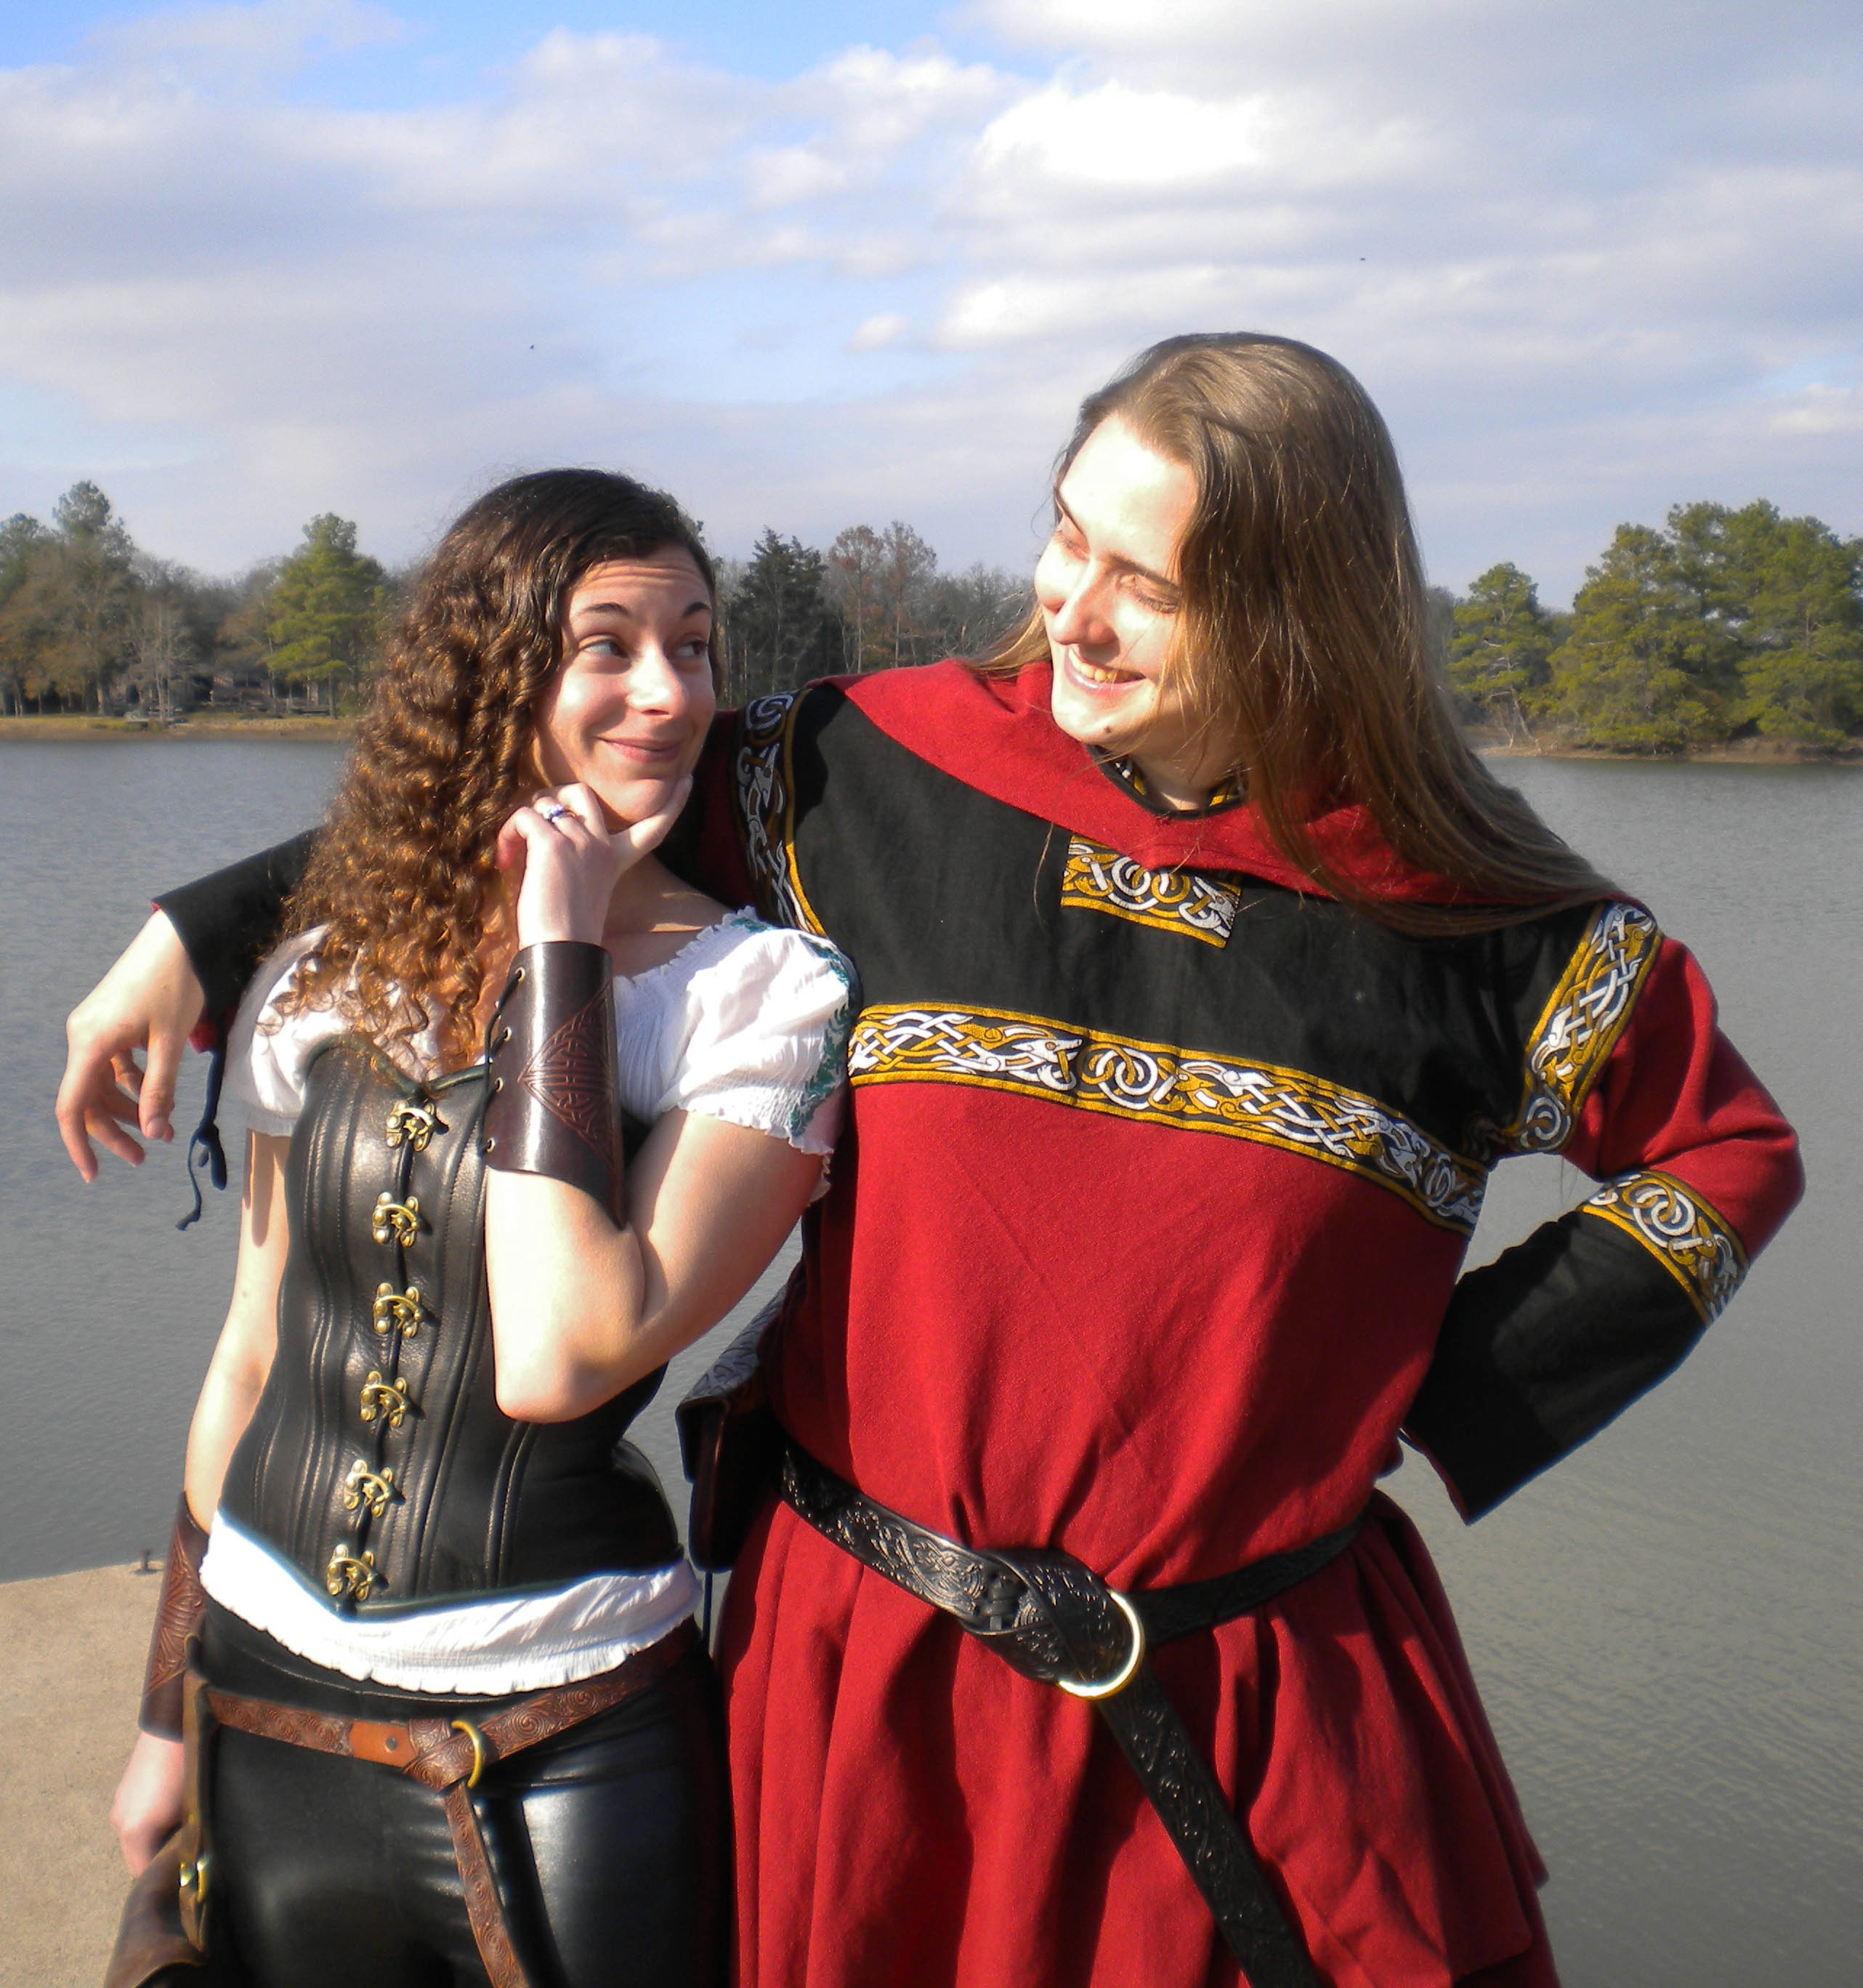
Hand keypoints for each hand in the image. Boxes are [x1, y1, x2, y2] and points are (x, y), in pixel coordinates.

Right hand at [57, 911, 205, 1181]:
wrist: (179, 938)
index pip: (72, 1105)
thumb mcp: (170, 1043)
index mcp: (90, 1042)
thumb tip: (154, 1132)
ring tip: (159, 1130)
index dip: (80, 1143)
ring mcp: (94, 1028)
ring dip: (126, 1108)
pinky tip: (158, 1096)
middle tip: (144, 1156)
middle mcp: (83, 1036)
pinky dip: (132, 1083)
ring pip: (101, 1082)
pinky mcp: (109, 1023)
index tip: (93, 1173)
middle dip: (113, 1130)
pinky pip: (112, 1064)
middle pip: (87, 1097)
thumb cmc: (177, 985)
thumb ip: (160, 1089)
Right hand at [110, 1730, 185, 1875]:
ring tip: (182, 1827)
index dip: (164, 1877)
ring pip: (136, 1837)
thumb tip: (188, 1859)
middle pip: (138, 1856)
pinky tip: (171, 1808)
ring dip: (155, 1838)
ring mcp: (119, 1806)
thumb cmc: (187, 1769)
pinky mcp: (123, 1792)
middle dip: (159, 1857)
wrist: (173, 1727)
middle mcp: (119, 1824)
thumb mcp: (189, 1811)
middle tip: (187, 1852)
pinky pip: (135, 1818)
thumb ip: (183, 1840)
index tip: (186, 1876)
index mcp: (134, 1833)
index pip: (143, 1873)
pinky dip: (149, 1822)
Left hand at [494, 778, 691, 948]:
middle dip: (554, 794)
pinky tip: (504, 860)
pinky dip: (508, 833)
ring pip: (544, 803)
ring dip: (521, 823)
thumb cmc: (565, 929)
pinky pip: (524, 817)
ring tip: (511, 853)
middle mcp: (603, 844)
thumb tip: (544, 832)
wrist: (561, 947)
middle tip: (534, 821)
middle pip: (582, 791)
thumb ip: (578, 858)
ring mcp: (579, 840)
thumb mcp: (584, 887)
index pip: (655, 826)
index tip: (687, 781)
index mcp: (617, 859)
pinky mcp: (552, 843)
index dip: (673, 803)